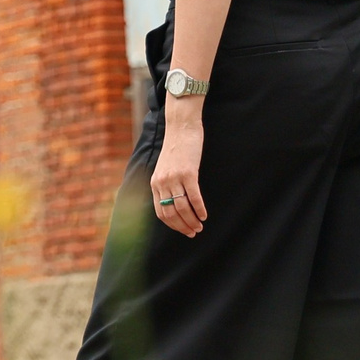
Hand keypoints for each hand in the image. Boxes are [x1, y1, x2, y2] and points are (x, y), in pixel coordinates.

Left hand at [148, 105, 207, 238]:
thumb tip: (173, 201)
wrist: (181, 127)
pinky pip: (193, 197)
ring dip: (191, 220)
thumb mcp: (165, 167)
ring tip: (200, 226)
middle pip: (171, 212)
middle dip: (182, 226)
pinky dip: (199, 209)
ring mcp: (174, 178)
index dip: (172, 224)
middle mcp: (162, 182)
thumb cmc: (176, 148)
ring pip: (182, 207)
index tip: (182, 231)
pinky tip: (204, 215)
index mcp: (155, 183)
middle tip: (193, 232)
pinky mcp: (188, 173)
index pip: (160, 212)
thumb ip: (166, 183)